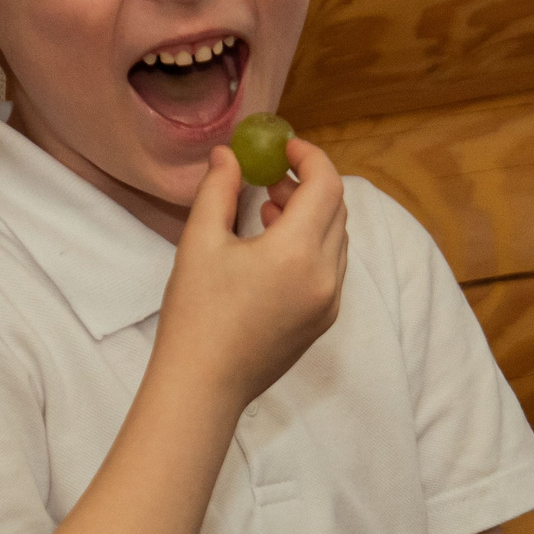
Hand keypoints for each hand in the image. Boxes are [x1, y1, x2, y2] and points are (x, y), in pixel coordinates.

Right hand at [154, 137, 346, 406]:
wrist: (203, 386)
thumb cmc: (196, 314)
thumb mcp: (200, 242)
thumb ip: (219, 190)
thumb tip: (228, 154)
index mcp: (299, 251)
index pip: (326, 185)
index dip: (309, 157)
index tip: (284, 147)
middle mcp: (326, 275)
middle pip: (337, 210)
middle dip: (309, 185)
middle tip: (272, 178)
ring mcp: (329, 302)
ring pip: (338, 240)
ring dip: (312, 216)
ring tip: (269, 211)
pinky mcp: (322, 321)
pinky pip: (332, 269)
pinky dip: (313, 246)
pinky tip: (275, 251)